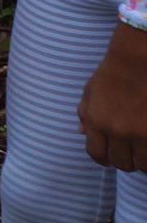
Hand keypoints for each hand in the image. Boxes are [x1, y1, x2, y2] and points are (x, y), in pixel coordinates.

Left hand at [81, 24, 146, 170]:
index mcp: (97, 122)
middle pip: (123, 163)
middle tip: (133, 153)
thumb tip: (80, 133)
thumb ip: (85, 114)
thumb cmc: (114, 71)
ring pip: (144, 164)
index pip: (97, 155)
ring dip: (145, 160)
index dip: (105, 160)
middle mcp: (118, 130)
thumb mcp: (91, 90)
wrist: (138, 57)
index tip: (112, 159)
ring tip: (145, 147)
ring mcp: (142, 132)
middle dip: (127, 161)